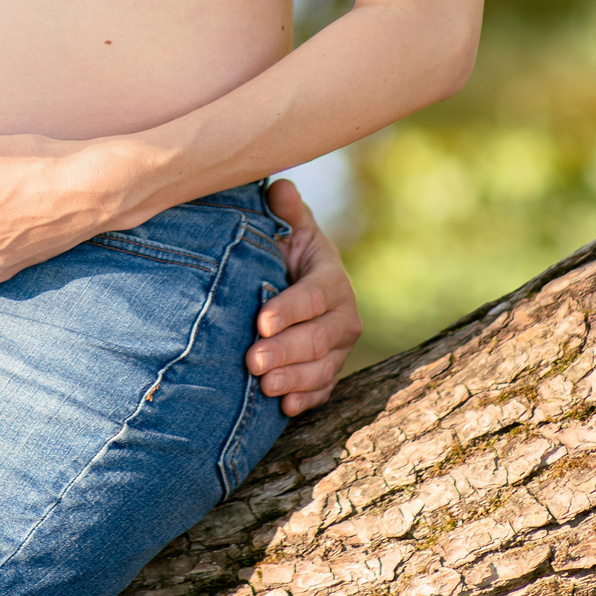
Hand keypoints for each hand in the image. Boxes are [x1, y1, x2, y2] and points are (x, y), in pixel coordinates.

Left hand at [248, 177, 362, 414]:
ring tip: (264, 387)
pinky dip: (305, 399)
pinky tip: (283, 408)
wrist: (295, 282)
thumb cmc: (286, 250)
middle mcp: (343, 317)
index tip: (260, 321)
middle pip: (317, 339)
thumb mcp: (289, 228)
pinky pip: (323, 390)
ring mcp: (338, 349)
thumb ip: (285, 210)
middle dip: (285, 351)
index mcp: (331, 280)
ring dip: (293, 380)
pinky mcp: (329, 371)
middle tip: (252, 361)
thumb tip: (279, 188)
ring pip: (321, 369)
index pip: (314, 297)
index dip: (289, 309)